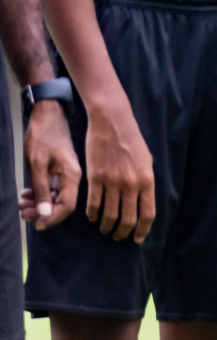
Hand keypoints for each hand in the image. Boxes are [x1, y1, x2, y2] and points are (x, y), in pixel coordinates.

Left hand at [19, 101, 79, 228]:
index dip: (52, 218)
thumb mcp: (37, 164)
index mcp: (72, 175)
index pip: (67, 206)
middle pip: (61, 203)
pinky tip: (26, 193)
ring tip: (21, 203)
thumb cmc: (42, 136)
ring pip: (54, 197)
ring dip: (38, 203)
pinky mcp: (59, 169)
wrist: (47, 114)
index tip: (35, 224)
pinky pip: (52, 188)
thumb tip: (44, 213)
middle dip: (41, 212)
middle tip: (23, 213)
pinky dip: (39, 193)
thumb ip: (42, 189)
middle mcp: (72, 176)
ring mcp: (66, 173)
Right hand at [83, 99, 154, 242]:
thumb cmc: (132, 140)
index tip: (136, 239)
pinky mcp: (95, 179)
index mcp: (147, 180)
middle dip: (122, 233)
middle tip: (117, 237)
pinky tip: (91, 217)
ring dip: (106, 226)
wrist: (112, 122)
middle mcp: (131, 184)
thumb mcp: (147, 161)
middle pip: (128, 220)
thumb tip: (143, 202)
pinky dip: (92, 215)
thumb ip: (145, 182)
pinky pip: (93, 205)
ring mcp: (112, 182)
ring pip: (109, 216)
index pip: (147, 214)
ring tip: (104, 228)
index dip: (142, 230)